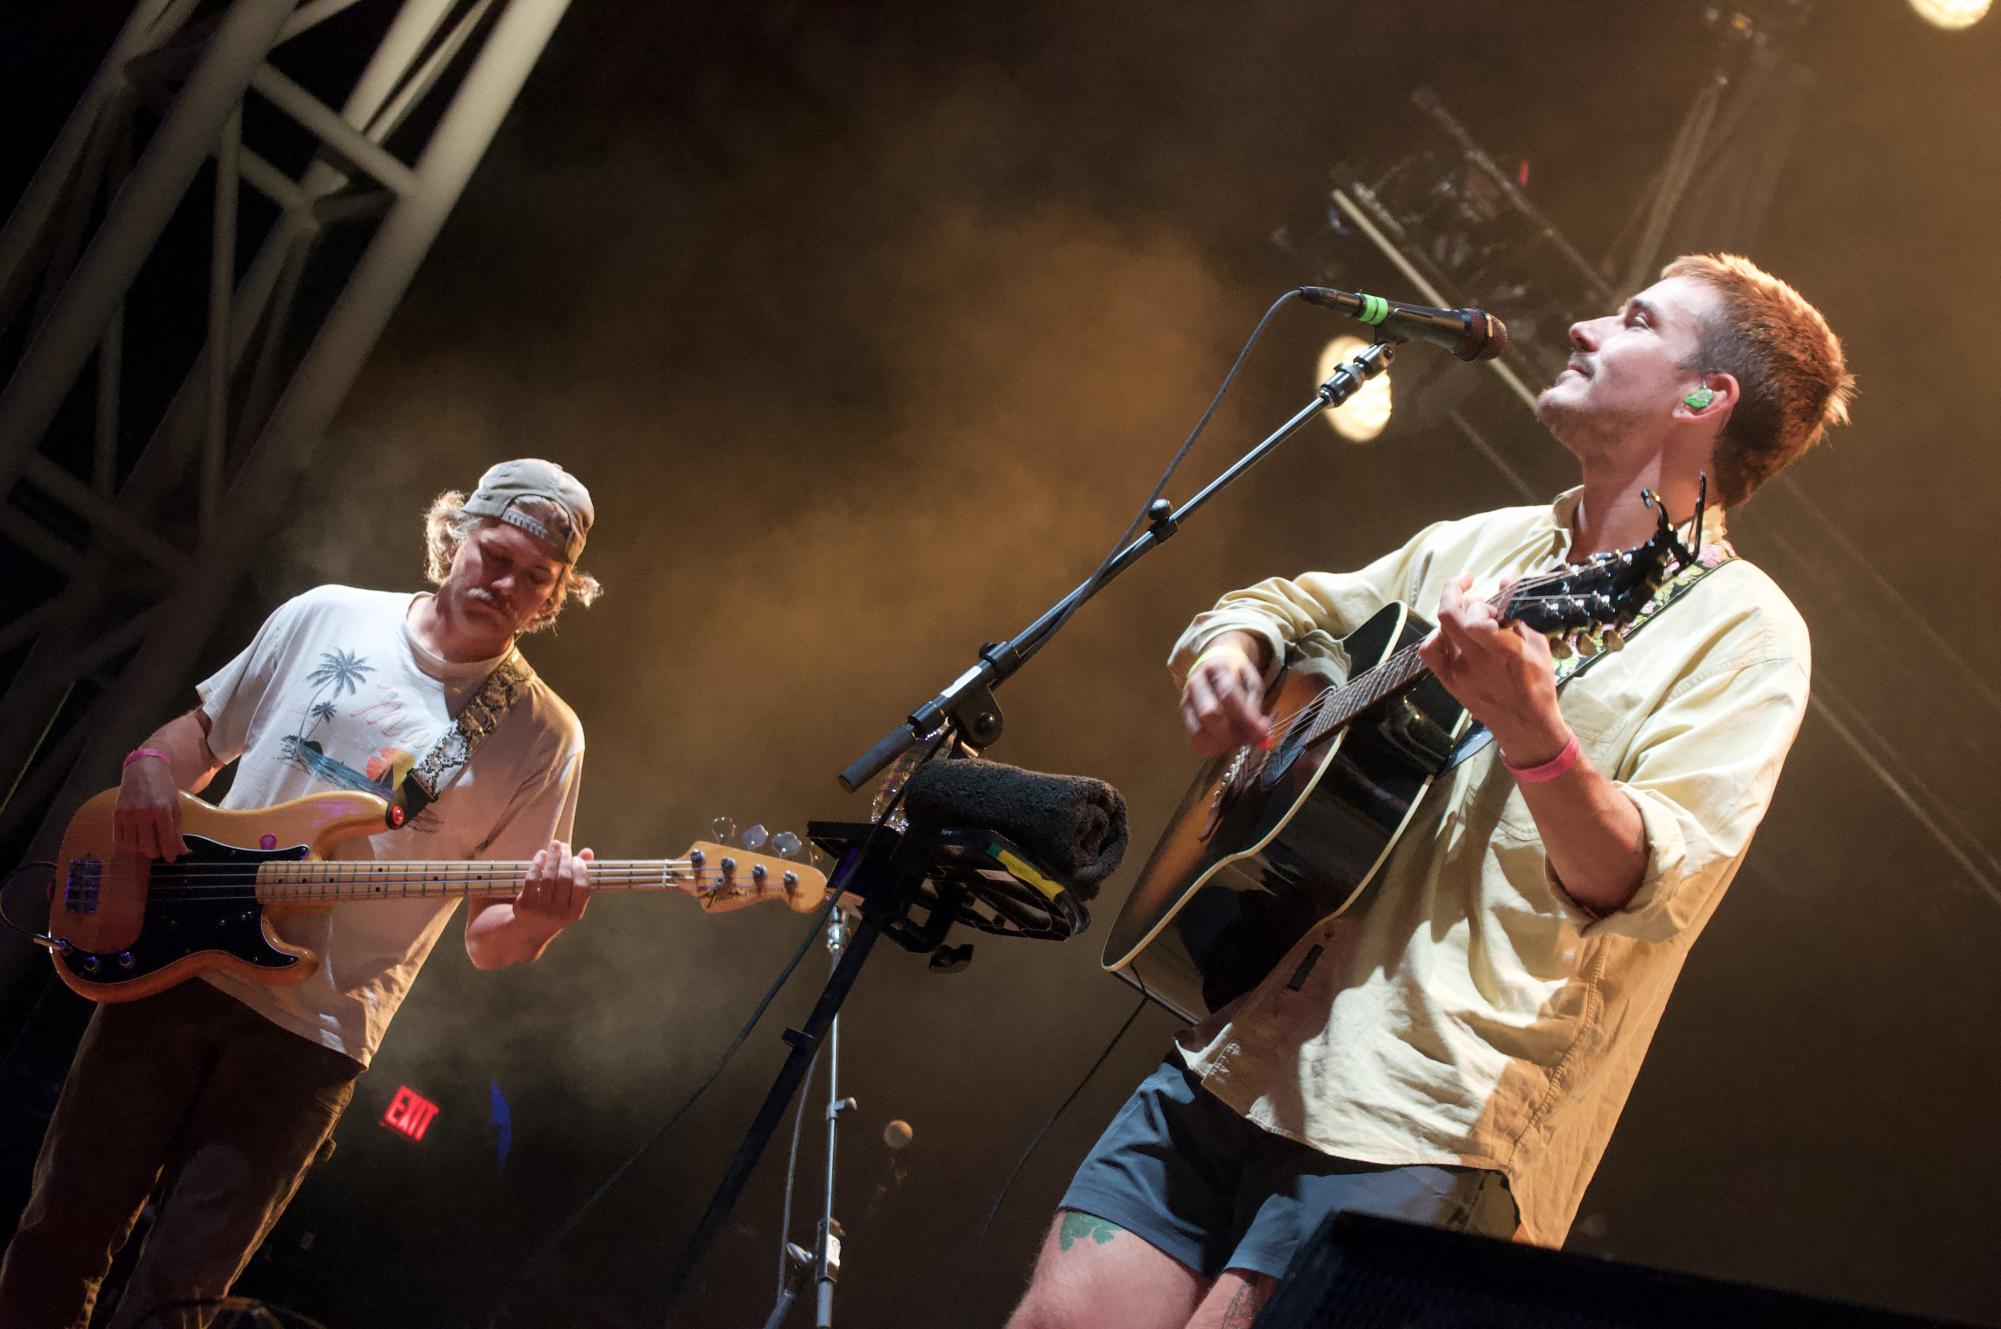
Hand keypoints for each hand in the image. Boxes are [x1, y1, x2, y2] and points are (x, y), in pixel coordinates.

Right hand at [115, 755, 187, 860]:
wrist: (144, 769)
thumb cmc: (164, 788)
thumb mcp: (175, 806)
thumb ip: (177, 830)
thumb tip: (181, 851)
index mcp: (162, 811)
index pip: (166, 841)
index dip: (170, 854)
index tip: (172, 858)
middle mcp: (143, 814)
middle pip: (148, 847)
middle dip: (155, 853)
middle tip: (159, 850)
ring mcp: (128, 814)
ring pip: (132, 846)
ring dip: (141, 849)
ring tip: (147, 842)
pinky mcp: (116, 814)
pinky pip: (119, 839)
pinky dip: (128, 844)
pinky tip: (135, 839)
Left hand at [516, 841, 592, 933]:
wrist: (530, 929)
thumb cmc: (556, 908)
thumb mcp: (571, 897)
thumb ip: (581, 875)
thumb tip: (588, 852)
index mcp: (575, 914)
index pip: (582, 886)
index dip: (580, 869)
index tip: (576, 857)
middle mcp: (559, 915)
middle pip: (564, 879)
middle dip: (565, 858)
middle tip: (564, 846)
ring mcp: (540, 912)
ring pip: (548, 878)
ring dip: (552, 858)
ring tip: (554, 845)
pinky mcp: (524, 906)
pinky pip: (532, 880)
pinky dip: (537, 864)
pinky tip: (541, 854)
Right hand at [1181, 636, 1269, 757]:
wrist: (1213, 665)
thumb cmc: (1237, 676)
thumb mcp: (1252, 684)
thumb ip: (1255, 707)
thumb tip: (1260, 734)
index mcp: (1215, 669)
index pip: (1228, 694)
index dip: (1246, 717)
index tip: (1262, 732)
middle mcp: (1196, 684)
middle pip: (1209, 714)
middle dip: (1232, 733)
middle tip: (1249, 739)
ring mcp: (1187, 702)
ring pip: (1198, 732)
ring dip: (1222, 744)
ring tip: (1238, 741)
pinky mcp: (1184, 718)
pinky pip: (1194, 741)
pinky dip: (1212, 748)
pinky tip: (1226, 743)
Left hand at [1416, 574, 1569, 765]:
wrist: (1524, 724)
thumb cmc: (1537, 682)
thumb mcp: (1537, 643)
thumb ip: (1517, 611)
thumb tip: (1506, 577)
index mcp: (1502, 651)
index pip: (1475, 616)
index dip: (1479, 600)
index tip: (1489, 598)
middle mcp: (1475, 660)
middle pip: (1448, 616)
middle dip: (1456, 591)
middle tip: (1469, 586)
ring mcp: (1458, 672)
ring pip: (1439, 630)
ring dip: (1452, 615)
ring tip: (1468, 614)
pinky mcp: (1448, 681)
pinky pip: (1430, 651)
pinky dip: (1437, 637)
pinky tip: (1452, 635)